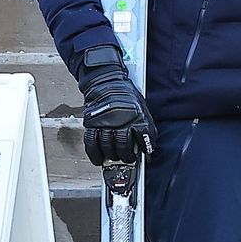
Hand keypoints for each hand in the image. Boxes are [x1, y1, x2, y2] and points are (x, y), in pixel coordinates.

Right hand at [78, 45, 156, 165]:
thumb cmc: (126, 96)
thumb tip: (148, 145)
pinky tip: (98, 159)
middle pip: (123, 145)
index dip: (145, 147)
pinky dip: (94, 154)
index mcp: (137, 115)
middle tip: (127, 159)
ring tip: (114, 158)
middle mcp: (121, 119)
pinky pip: (91, 142)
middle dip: (126, 156)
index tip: (145, 154)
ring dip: (111, 156)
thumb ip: (145, 126)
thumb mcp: (142, 108)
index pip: (144, 136)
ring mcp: (105, 122)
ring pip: (107, 146)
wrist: (107, 82)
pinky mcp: (92, 123)